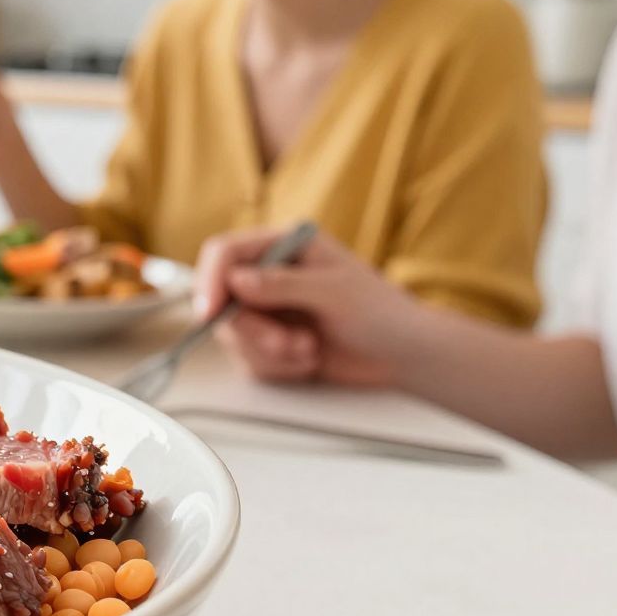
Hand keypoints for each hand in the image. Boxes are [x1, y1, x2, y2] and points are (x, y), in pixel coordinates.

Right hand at [194, 227, 412, 386]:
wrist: (407, 356)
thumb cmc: (383, 313)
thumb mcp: (333, 292)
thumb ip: (280, 284)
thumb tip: (235, 281)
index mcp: (284, 247)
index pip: (225, 253)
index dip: (210, 280)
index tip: (209, 312)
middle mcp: (270, 275)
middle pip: (223, 300)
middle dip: (252, 330)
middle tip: (284, 344)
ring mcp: (270, 310)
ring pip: (234, 335)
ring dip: (268, 352)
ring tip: (308, 351)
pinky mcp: (272, 343)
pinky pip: (249, 360)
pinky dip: (277, 368)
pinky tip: (309, 361)